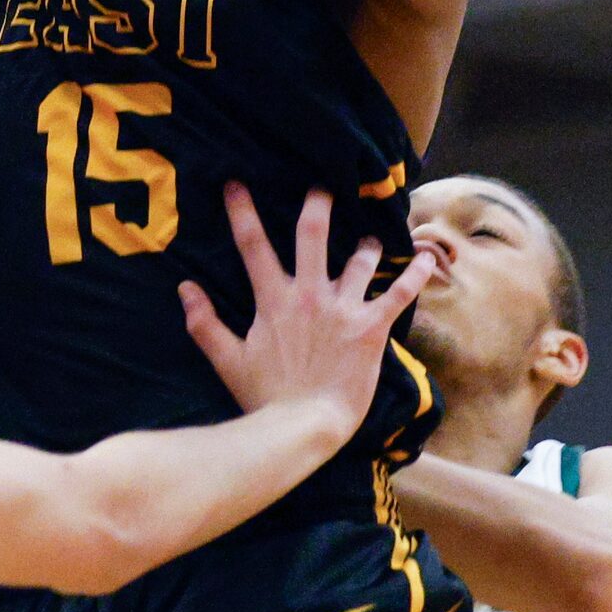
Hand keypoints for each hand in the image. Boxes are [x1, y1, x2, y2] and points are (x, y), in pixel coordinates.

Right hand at [180, 184, 434, 443]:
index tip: (235, 183)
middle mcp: (309, 294)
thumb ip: (204, 323)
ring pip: (360, 260)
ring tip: (371, 240)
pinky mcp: (371, 328)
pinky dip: (416, 275)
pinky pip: (398, 294)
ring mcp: (343, 309)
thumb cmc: (266, 397)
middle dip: (317, 205)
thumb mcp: (227, 360)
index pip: (252, 245)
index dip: (241, 211)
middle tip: (322, 186)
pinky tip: (427, 258)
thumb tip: (184, 288)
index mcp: (273, 300)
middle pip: (312, 234)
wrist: (305, 428)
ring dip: (368, 246)